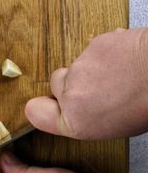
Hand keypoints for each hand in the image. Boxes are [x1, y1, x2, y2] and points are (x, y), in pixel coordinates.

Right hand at [25, 27, 147, 138]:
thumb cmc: (147, 104)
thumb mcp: (114, 127)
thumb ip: (86, 117)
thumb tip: (82, 106)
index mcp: (75, 122)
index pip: (35, 112)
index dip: (40, 106)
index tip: (47, 104)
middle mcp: (72, 95)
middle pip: (56, 84)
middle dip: (70, 83)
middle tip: (96, 88)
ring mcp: (80, 67)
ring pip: (77, 65)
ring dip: (92, 68)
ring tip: (119, 75)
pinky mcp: (93, 46)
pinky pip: (93, 49)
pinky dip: (106, 53)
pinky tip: (123, 60)